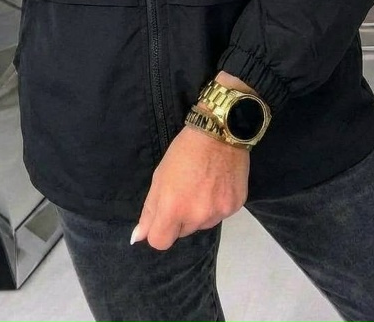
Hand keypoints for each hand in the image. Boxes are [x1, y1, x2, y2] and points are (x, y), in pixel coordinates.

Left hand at [131, 121, 249, 250]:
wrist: (220, 133)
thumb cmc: (184, 151)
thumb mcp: (160, 177)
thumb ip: (149, 210)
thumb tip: (138, 237)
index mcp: (173, 208)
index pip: (160, 242)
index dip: (158, 230)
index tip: (163, 215)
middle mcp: (197, 216)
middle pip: (182, 233)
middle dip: (180, 218)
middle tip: (185, 192)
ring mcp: (218, 213)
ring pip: (202, 225)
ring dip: (199, 213)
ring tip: (203, 186)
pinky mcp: (235, 207)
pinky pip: (220, 215)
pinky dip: (216, 205)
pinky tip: (217, 185)